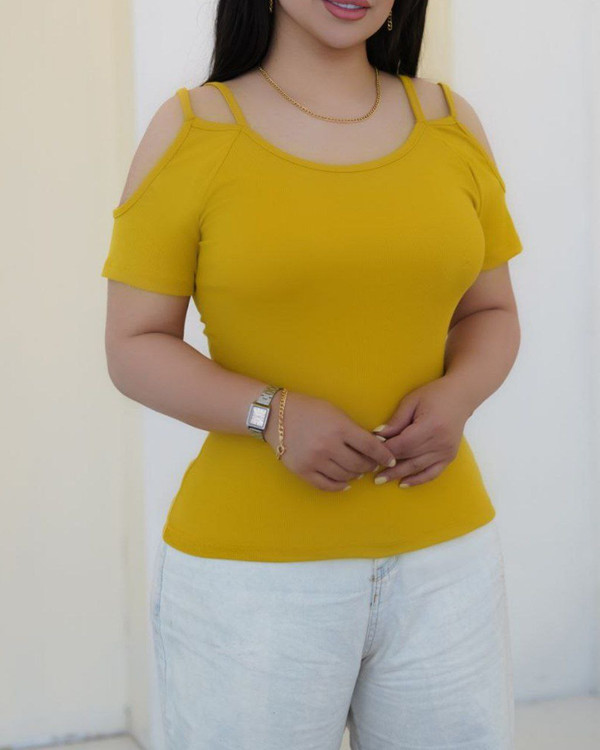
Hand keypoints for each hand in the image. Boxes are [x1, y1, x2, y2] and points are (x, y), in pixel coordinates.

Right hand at [264, 391, 396, 491]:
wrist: (275, 415)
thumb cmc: (308, 409)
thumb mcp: (335, 412)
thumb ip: (353, 429)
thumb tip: (373, 447)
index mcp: (339, 428)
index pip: (370, 446)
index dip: (384, 455)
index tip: (390, 460)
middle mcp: (328, 446)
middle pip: (359, 464)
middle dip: (370, 466)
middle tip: (372, 464)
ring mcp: (315, 460)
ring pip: (346, 476)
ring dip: (355, 475)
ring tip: (357, 470)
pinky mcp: (303, 471)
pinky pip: (327, 485)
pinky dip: (340, 486)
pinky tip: (345, 482)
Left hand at [370, 375, 472, 487]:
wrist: (461, 397)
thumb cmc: (434, 395)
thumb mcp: (411, 401)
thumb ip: (396, 421)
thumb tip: (377, 436)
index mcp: (431, 426)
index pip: (403, 444)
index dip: (385, 450)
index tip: (370, 452)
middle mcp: (440, 442)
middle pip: (409, 457)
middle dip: (388, 464)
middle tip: (370, 471)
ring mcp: (447, 451)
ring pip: (417, 467)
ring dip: (398, 474)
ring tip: (380, 479)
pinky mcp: (449, 457)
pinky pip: (432, 473)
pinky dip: (417, 480)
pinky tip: (402, 483)